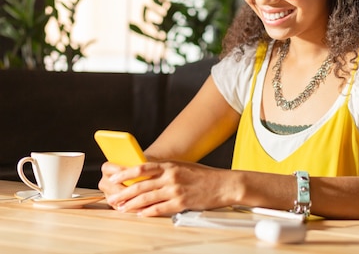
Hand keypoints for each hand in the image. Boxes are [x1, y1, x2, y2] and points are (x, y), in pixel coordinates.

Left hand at [101, 160, 227, 216]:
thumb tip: (145, 177)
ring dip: (132, 205)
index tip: (113, 178)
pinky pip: (160, 208)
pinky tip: (140, 214)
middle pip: (141, 185)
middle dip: (124, 193)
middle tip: (113, 199)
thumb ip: (165, 170)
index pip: (142, 168)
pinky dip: (148, 212)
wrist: (224, 184)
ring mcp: (176, 190)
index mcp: (170, 165)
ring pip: (147, 198)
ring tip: (122, 208)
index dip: (124, 173)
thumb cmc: (204, 176)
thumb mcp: (183, 166)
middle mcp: (171, 176)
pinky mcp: (182, 203)